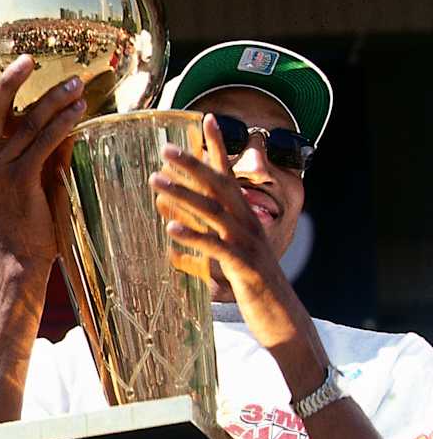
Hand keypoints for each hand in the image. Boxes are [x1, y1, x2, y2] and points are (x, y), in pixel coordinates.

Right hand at [0, 54, 87, 266]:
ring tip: (75, 82)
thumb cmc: (22, 215)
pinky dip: (63, 123)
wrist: (20, 255)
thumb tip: (56, 112)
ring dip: (52, 99)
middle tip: (27, 58)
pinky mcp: (19, 181)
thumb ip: (25, 146)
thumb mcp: (12, 177)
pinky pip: (43, 143)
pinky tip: (79, 110)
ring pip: (24, 123)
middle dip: (8, 80)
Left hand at [149, 116, 322, 387]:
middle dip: (192, 164)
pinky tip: (170, 229)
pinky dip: (193, 237)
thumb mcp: (224, 258)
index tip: (206, 118)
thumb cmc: (252, 287)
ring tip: (155, 183)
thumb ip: (200, 238)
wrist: (283, 320)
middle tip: (164, 148)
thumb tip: (168, 226)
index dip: (218, 147)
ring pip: (212, 213)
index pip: (229, 175)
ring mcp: (247, 244)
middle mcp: (248, 224)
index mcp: (245, 217)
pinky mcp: (243, 268)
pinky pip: (216, 249)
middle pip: (219, 186)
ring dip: (182, 196)